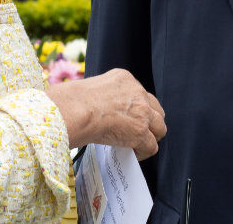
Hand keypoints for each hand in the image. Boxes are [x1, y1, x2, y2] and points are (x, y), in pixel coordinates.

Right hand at [45, 68, 166, 159]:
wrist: (76, 109)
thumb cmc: (73, 101)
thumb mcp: (94, 88)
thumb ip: (105, 96)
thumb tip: (102, 110)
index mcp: (125, 79)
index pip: (140, 95)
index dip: (138, 109)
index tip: (129, 119)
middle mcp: (138, 93)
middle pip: (156, 110)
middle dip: (150, 122)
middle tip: (138, 132)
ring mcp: (142, 112)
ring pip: (159, 128)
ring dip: (150, 137)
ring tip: (137, 145)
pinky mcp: (140, 131)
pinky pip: (151, 146)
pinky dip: (143, 152)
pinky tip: (132, 153)